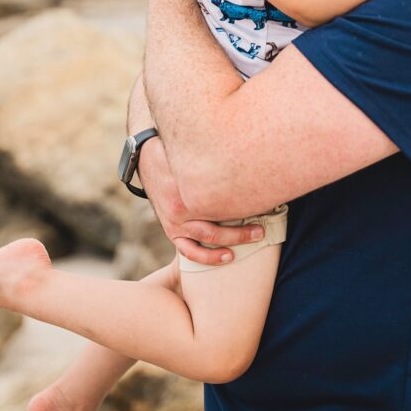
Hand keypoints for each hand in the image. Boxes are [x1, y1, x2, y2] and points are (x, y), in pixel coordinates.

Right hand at [138, 136, 262, 265]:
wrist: (147, 158)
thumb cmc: (175, 153)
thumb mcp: (190, 152)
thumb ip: (210, 159)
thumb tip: (242, 153)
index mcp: (187, 192)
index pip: (220, 204)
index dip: (243, 208)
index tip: (264, 209)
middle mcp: (180, 210)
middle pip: (216, 225)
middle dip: (241, 230)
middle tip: (261, 230)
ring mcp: (174, 222)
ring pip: (206, 240)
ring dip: (230, 242)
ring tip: (251, 241)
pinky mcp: (171, 230)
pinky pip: (189, 250)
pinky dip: (207, 257)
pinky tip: (226, 257)